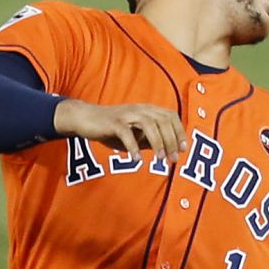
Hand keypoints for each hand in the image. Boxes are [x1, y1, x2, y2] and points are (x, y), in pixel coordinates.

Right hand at [53, 100, 185, 160]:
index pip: (170, 116)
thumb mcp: (134, 134)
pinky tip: (136, 159)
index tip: (183, 149)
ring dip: (157, 142)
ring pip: (149, 125)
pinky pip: (126, 133)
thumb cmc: (111, 128)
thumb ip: (149, 139)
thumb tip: (166, 150)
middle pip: (163, 120)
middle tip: (173, 159)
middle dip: (171, 140)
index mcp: (147, 110)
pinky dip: (133, 146)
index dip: (179, 132)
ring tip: (159, 158)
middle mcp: (140, 109)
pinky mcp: (114, 122)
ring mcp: (127, 114)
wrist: (86, 119)